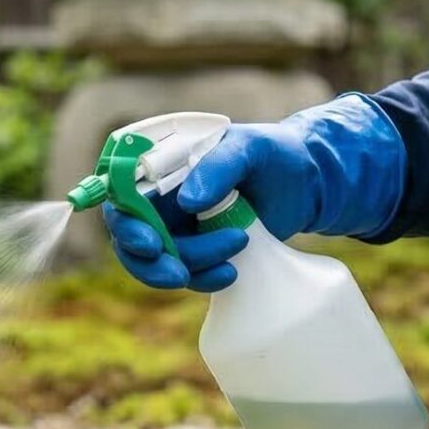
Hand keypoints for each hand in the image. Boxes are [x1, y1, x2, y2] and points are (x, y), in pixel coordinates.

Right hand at [102, 94, 407, 293]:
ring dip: (188, 267)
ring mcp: (177, 226)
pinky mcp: (197, 250)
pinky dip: (204, 279)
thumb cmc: (275, 154)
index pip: (120, 192)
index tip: (149, 243)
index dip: (124, 221)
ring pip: (157, 261)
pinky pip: (185, 274)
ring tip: (235, 252)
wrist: (308, 184)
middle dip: (149, 261)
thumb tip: (187, 202)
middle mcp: (160, 197)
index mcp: (162, 164)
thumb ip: (218, 167)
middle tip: (180, 273)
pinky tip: (232, 274)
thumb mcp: (251, 149)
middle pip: (129, 236)